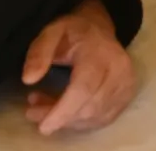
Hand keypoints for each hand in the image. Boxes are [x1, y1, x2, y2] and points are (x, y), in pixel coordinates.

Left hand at [21, 0, 136, 135]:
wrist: (98, 29)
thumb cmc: (73, 32)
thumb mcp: (51, 33)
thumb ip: (39, 52)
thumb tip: (28, 79)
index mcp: (100, 52)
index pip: (84, 88)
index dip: (63, 111)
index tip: (43, 126)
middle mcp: (119, 70)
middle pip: (89, 107)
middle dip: (60, 117)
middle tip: (33, 111)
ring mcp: (126, 84)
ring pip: (95, 117)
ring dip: (68, 120)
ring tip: (46, 106)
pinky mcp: (126, 96)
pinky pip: (102, 119)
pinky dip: (80, 121)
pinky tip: (65, 111)